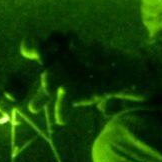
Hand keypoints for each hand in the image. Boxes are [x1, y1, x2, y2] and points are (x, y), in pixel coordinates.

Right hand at [19, 32, 156, 124]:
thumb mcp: (103, 50)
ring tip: (34, 107)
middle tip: (40, 84)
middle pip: (41, 68)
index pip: (39, 44)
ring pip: (47, 87)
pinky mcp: (72, 96)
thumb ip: (87, 47)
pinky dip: (60, 111)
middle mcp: (59, 63)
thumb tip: (73, 41)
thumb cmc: (114, 58)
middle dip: (32, 75)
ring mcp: (64, 80)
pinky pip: (62, 104)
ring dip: (41, 97)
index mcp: (63, 46)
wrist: (130, 76)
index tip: (33, 52)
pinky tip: (61, 120)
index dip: (31, 47)